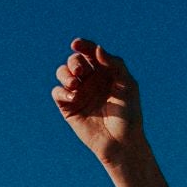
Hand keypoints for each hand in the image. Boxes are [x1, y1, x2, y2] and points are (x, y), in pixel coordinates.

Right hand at [53, 38, 141, 162]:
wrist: (122, 142)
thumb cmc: (129, 114)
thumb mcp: (127, 85)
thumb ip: (115, 64)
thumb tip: (97, 49)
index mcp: (105, 72)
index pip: (90, 53)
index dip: (82, 45)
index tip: (76, 44)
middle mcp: (90, 80)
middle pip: (74, 61)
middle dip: (74, 62)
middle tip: (81, 72)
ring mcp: (78, 93)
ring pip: (62, 73)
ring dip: (65, 74)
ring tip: (75, 84)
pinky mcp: (69, 107)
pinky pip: (57, 92)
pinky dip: (62, 91)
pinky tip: (73, 97)